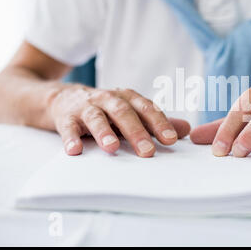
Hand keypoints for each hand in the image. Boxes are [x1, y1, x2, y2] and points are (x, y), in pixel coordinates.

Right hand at [49, 85, 190, 156]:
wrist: (63, 98)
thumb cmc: (105, 109)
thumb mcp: (131, 112)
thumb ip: (155, 121)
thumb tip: (187, 129)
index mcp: (127, 98)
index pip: (146, 109)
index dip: (159, 123)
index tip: (171, 140)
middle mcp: (108, 99)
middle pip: (124, 113)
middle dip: (136, 132)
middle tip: (147, 151)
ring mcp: (86, 107)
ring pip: (96, 117)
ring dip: (104, 132)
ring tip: (112, 148)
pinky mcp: (66, 117)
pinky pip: (68, 127)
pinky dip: (71, 138)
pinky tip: (74, 150)